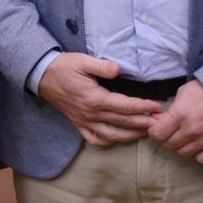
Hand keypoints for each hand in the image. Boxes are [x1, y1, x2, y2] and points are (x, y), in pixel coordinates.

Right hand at [35, 54, 160, 146]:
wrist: (42, 76)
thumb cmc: (64, 66)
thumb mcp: (82, 61)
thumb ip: (102, 66)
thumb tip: (119, 69)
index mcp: (95, 98)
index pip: (125, 106)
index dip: (143, 107)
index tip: (157, 107)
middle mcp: (91, 114)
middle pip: (123, 122)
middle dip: (144, 123)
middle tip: (160, 123)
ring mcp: (84, 122)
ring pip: (112, 135)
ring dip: (131, 135)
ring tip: (146, 132)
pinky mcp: (78, 125)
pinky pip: (96, 139)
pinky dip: (110, 141)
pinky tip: (120, 138)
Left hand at [148, 81, 202, 163]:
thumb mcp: (183, 93)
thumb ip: (171, 109)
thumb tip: (159, 121)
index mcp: (180, 114)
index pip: (158, 134)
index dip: (155, 132)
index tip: (158, 128)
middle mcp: (191, 130)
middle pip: (169, 145)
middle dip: (167, 138)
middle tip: (172, 131)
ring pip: (183, 153)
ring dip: (182, 145)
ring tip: (187, 136)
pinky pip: (201, 159)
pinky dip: (198, 153)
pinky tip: (199, 143)